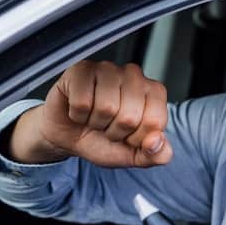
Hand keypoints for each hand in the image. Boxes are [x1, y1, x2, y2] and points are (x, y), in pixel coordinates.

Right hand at [8, 61, 172, 166]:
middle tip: (107, 127)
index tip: (128, 135)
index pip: (155, 122)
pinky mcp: (81, 70)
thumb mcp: (134, 155)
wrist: (69, 137)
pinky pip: (82, 102)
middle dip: (115, 132)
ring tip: (94, 118)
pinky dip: (78, 115)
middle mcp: (134, 75)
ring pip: (106, 107)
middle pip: (130, 116)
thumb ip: (155, 155)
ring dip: (96, 123)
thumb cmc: (103, 139)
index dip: (137, 139)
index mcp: (154, 92)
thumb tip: (157, 141)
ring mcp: (107, 69)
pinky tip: (80, 110)